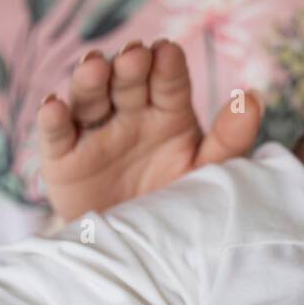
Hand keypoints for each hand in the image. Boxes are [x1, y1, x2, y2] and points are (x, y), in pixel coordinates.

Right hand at [37, 39, 263, 219]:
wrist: (143, 252)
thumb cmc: (181, 203)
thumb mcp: (209, 173)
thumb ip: (230, 139)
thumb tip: (252, 98)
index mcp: (169, 113)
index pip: (169, 82)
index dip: (166, 66)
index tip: (167, 52)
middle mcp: (130, 115)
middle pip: (126, 83)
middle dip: (129, 66)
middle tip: (134, 55)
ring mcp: (95, 133)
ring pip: (89, 99)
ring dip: (89, 81)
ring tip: (94, 67)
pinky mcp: (64, 158)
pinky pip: (56, 135)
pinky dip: (52, 119)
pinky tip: (54, 106)